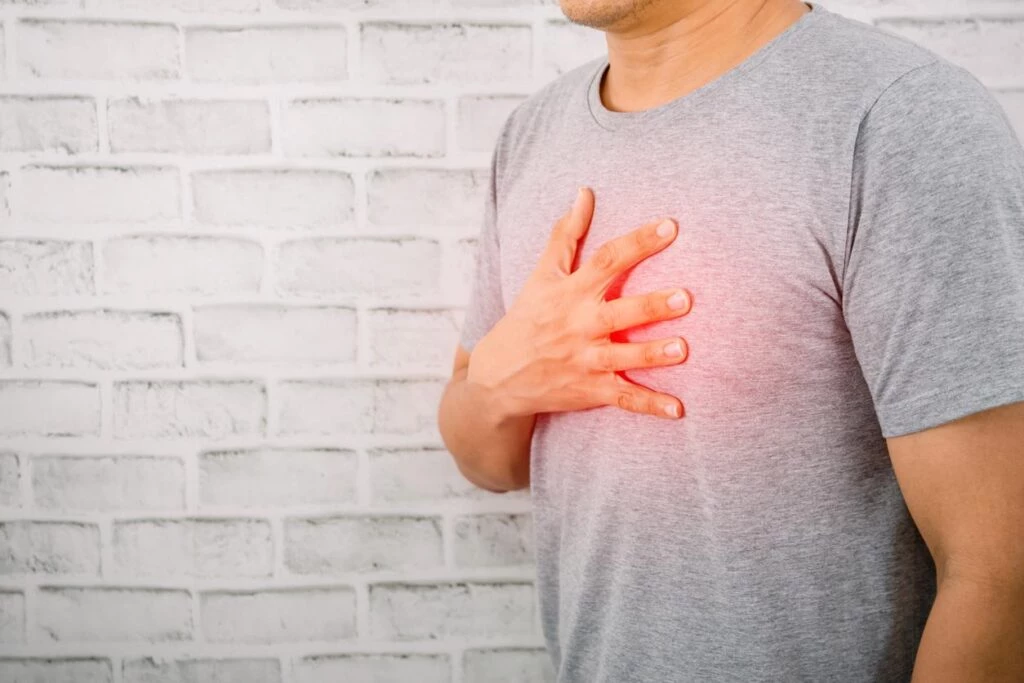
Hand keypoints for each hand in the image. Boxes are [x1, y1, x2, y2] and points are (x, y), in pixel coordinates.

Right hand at [467, 186, 691, 420]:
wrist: (497, 377)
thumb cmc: (526, 319)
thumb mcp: (540, 275)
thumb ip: (566, 235)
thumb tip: (586, 192)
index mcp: (570, 293)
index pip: (607, 261)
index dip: (638, 243)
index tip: (670, 227)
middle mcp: (579, 325)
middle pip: (619, 312)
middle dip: (650, 307)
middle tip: (684, 298)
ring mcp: (585, 360)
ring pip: (623, 357)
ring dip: (652, 354)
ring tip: (682, 349)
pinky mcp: (590, 391)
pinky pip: (623, 398)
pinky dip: (650, 405)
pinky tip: (678, 410)